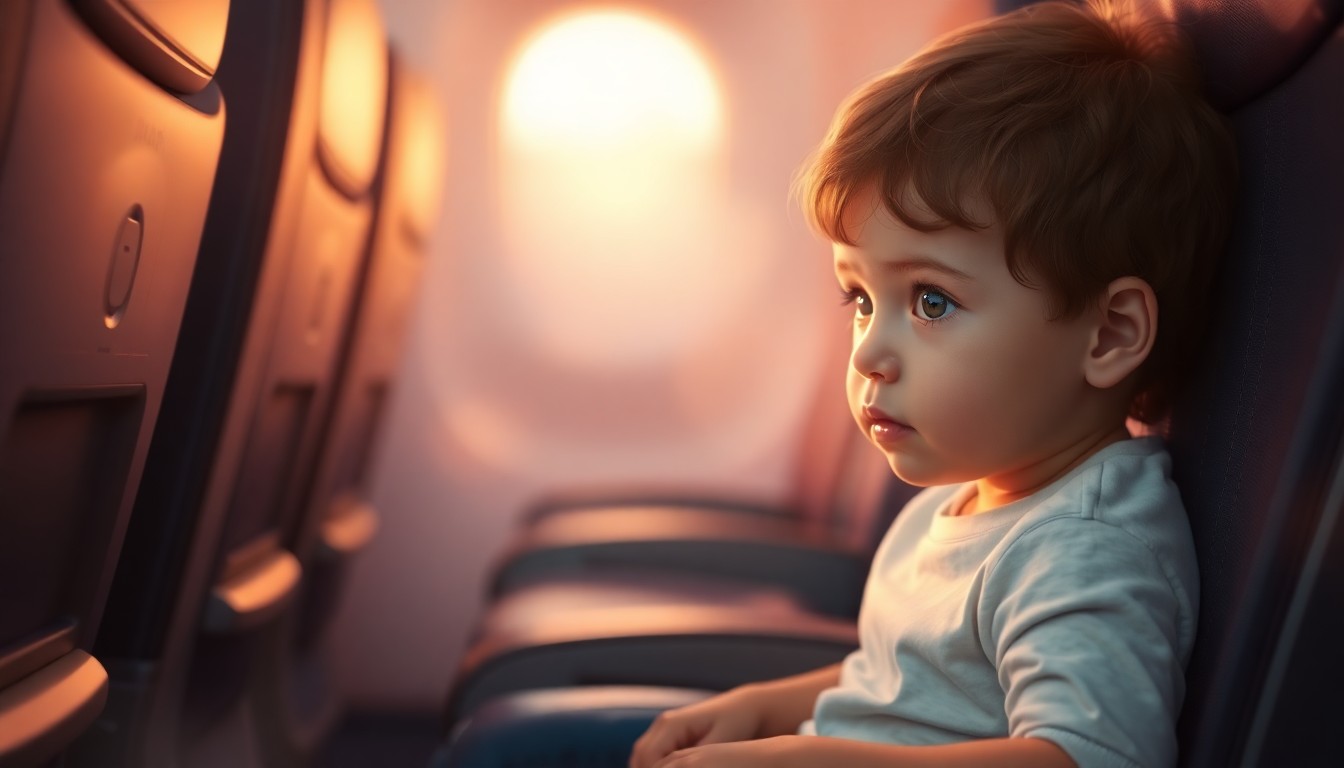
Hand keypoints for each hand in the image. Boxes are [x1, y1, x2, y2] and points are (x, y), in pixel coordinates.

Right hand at [650, 735, 806, 766]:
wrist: (745, 709)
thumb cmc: (737, 722)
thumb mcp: (722, 740)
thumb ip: (699, 758)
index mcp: (672, 723)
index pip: (648, 755)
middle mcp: (663, 724)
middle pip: (640, 756)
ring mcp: (664, 729)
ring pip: (641, 756)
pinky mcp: (669, 736)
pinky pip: (651, 756)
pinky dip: (654, 767)